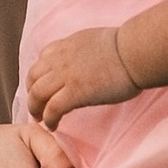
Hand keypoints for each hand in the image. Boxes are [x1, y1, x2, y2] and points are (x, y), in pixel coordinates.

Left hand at [24, 27, 141, 125]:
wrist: (135, 53)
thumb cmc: (128, 48)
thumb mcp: (97, 41)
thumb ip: (86, 50)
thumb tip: (91, 60)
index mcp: (68, 45)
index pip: (43, 58)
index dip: (40, 74)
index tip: (43, 85)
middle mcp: (61, 58)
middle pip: (34, 76)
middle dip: (32, 93)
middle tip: (36, 106)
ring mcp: (66, 76)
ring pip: (37, 94)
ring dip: (35, 108)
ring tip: (40, 119)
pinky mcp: (75, 92)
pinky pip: (52, 109)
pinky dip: (49, 119)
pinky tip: (53, 126)